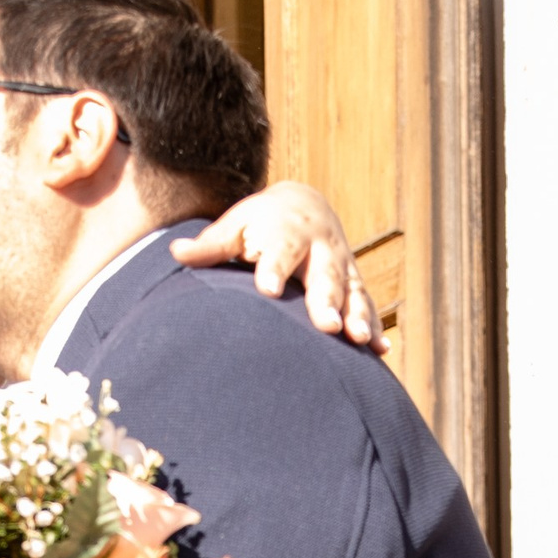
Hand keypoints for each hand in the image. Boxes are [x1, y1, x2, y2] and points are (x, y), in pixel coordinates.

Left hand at [172, 179, 387, 352]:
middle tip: (326, 327)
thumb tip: (175, 251)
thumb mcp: (235, 227)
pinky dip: (376, 326)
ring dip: (358, 315)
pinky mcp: (354, 282)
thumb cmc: (260, 223)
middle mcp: (319, 248)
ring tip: (358, 339)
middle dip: (326, 301)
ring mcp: (341, 266)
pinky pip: (367, 304)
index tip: (268, 290)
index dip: (274, 269)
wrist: (304, 205)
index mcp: (287, 233)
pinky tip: (382, 352)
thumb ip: (210, 245)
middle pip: (323, 276)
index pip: (280, 251)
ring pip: (352, 291)